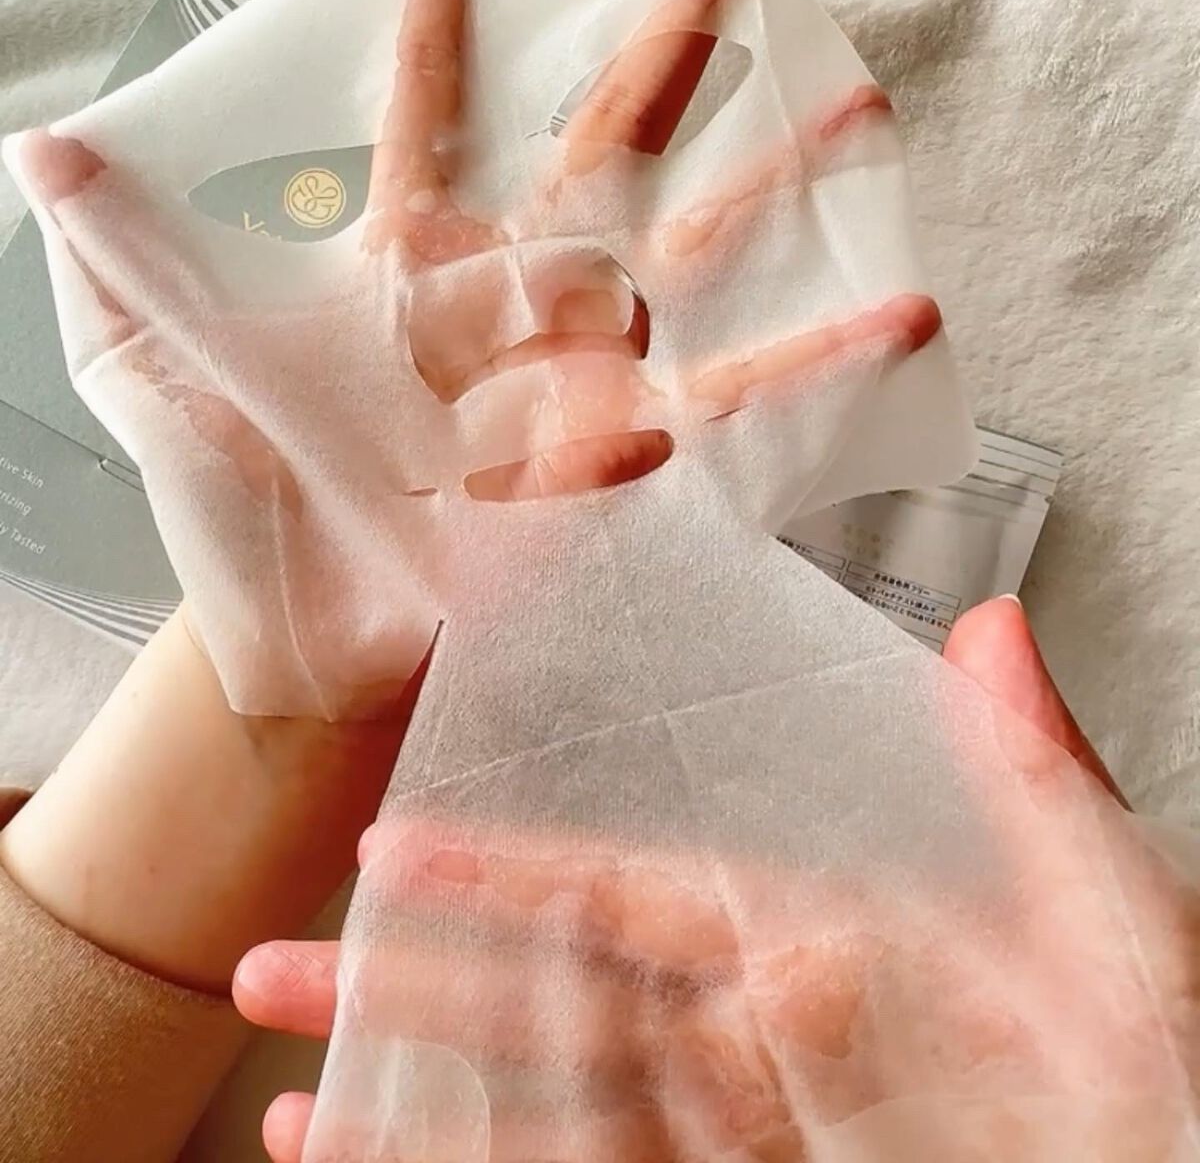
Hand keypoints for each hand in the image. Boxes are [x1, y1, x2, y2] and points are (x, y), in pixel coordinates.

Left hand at [15, 0, 939, 716]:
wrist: (313, 646)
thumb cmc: (243, 516)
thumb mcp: (168, 380)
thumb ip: (124, 262)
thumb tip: (47, 147)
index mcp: (407, 278)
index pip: (423, 127)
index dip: (435, 41)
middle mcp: (509, 312)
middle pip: (592, 159)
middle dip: (651, 64)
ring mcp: (577, 381)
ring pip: (690, 259)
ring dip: (767, 186)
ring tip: (851, 109)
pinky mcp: (627, 461)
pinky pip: (738, 408)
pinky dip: (815, 365)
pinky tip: (895, 316)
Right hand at [236, 598, 1194, 1161]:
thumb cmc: (1159, 1086)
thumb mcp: (1108, 924)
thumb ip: (1033, 785)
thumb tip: (988, 634)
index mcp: (824, 958)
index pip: (629, 899)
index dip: (508, 874)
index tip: (398, 846)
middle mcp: (758, 1052)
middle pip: (546, 1011)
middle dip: (407, 988)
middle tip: (280, 969)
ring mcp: (734, 1143)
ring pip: (542, 1116)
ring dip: (412, 1105)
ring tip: (294, 1088)